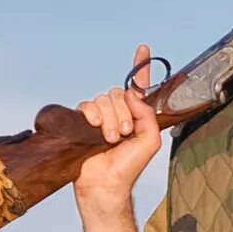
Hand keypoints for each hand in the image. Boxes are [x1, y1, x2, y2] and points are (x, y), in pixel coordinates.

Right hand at [72, 44, 164, 210]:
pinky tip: (95, 129)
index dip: (140, 66)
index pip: (138, 86)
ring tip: (110, 139)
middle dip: (123, 113)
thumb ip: (148, 115)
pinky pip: (87, 105)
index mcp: (135, 115)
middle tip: (123, 133)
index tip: (143, 48)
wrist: (104, 183)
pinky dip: (93, 116)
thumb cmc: (128, 166)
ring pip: (103, 99)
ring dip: (109, 119)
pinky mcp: (82, 121)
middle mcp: (118, 113)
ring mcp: (99, 117)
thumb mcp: (150, 140)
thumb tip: (133, 96)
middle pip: (118, 93)